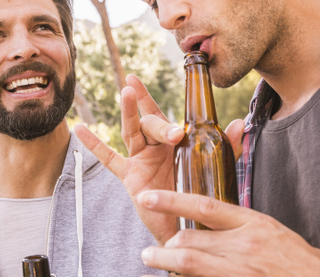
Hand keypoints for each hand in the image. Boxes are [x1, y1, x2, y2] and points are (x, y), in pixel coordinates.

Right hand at [74, 74, 245, 243]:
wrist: (186, 228)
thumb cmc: (197, 196)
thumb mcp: (213, 168)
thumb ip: (225, 146)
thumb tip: (240, 124)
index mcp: (173, 142)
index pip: (165, 116)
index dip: (159, 108)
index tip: (165, 115)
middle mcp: (155, 147)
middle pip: (150, 123)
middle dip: (158, 123)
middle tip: (173, 135)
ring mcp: (140, 160)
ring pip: (133, 132)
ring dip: (129, 112)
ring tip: (126, 92)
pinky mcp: (130, 177)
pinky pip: (109, 158)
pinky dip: (94, 144)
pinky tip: (80, 129)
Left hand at [138, 190, 319, 276]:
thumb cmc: (294, 257)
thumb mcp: (266, 229)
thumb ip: (235, 223)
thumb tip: (202, 216)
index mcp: (251, 223)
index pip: (202, 206)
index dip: (171, 201)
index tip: (147, 198)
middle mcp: (244, 246)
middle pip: (190, 240)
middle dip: (167, 245)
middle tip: (152, 250)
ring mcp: (240, 270)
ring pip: (189, 262)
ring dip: (165, 261)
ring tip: (151, 259)